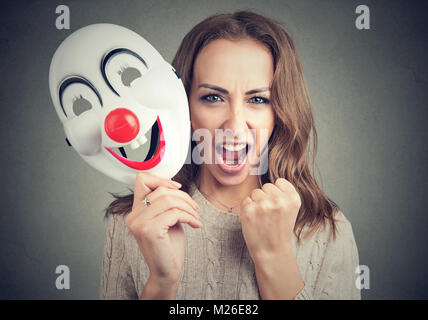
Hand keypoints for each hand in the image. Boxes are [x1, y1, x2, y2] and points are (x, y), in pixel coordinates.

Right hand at [125, 172, 201, 287]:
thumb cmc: (169, 246)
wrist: (167, 272)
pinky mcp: (150, 230)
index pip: (142, 180)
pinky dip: (189, 216)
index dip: (161, 179)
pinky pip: (174, 213)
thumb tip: (173, 185)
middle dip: (183, 196)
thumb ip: (165, 202)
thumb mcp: (166, 218)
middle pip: (162, 190)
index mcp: (135, 211)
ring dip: (188, 207)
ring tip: (195, 216)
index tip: (178, 188)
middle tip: (195, 208)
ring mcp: (139, 223)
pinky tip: (195, 224)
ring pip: (169, 200)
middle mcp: (133, 216)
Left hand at [239, 178, 301, 262]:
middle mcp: (279, 200)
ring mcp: (262, 205)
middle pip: (266, 186)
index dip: (277, 193)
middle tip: (270, 215)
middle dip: (266, 198)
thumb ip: (284, 193)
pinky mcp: (248, 210)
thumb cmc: (280, 230)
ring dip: (256, 203)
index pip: (279, 182)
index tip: (278, 207)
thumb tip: (269, 176)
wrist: (272, 252)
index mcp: (292, 198)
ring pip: (255, 192)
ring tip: (262, 218)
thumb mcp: (291, 210)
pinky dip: (248, 209)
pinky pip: (245, 200)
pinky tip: (254, 220)